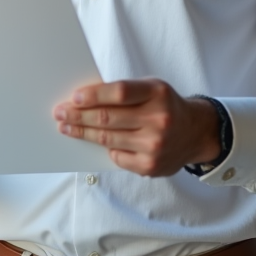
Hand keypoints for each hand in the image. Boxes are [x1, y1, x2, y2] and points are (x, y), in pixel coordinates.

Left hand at [54, 79, 220, 176]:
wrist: (195, 133)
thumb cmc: (165, 106)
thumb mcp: (152, 89)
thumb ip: (124, 93)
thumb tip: (84, 100)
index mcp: (158, 93)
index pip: (119, 93)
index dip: (93, 95)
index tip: (74, 98)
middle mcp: (158, 120)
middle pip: (108, 118)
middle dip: (78, 116)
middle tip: (60, 114)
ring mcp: (155, 145)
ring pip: (108, 139)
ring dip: (83, 133)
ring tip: (66, 128)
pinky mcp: (150, 166)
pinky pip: (117, 157)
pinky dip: (105, 148)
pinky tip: (95, 142)